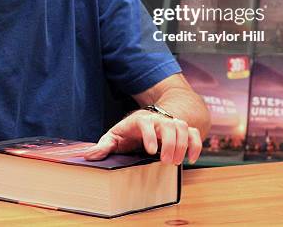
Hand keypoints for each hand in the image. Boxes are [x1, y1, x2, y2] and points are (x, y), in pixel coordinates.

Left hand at [83, 109, 201, 164]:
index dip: (150, 135)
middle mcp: (157, 120)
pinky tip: (191, 159)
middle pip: (168, 124)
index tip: (152, 151)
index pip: (145, 123)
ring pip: (182, 126)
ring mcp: (170, 123)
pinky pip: (194, 133)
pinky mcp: (181, 130)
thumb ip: (103, 147)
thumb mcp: (114, 138)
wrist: (147, 121)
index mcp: (139, 121)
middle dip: (170, 143)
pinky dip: (196, 144)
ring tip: (176, 162)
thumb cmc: (128, 133)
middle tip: (166, 161)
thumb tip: (87, 156)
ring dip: (182, 144)